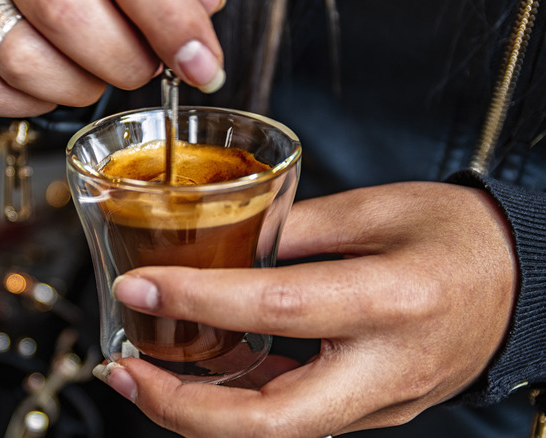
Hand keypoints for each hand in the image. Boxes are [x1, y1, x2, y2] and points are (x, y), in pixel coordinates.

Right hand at [0, 0, 225, 116]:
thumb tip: (203, 20)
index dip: (171, 25)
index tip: (202, 65)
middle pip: (67, 18)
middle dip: (125, 61)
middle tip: (145, 63)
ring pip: (23, 63)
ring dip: (80, 85)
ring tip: (98, 66)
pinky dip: (31, 102)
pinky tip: (54, 79)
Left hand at [98, 182, 516, 436]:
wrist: (519, 284)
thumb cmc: (459, 238)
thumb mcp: (377, 209)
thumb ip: (293, 228)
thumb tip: (220, 245)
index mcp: (392, 302)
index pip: (276, 309)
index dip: (198, 300)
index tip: (138, 287)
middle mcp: (385, 369)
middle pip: (269, 420)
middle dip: (181, 407)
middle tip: (123, 370)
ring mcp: (379, 402)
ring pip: (274, 432)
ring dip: (198, 413)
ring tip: (142, 373)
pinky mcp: (370, 411)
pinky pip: (292, 420)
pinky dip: (235, 405)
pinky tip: (198, 375)